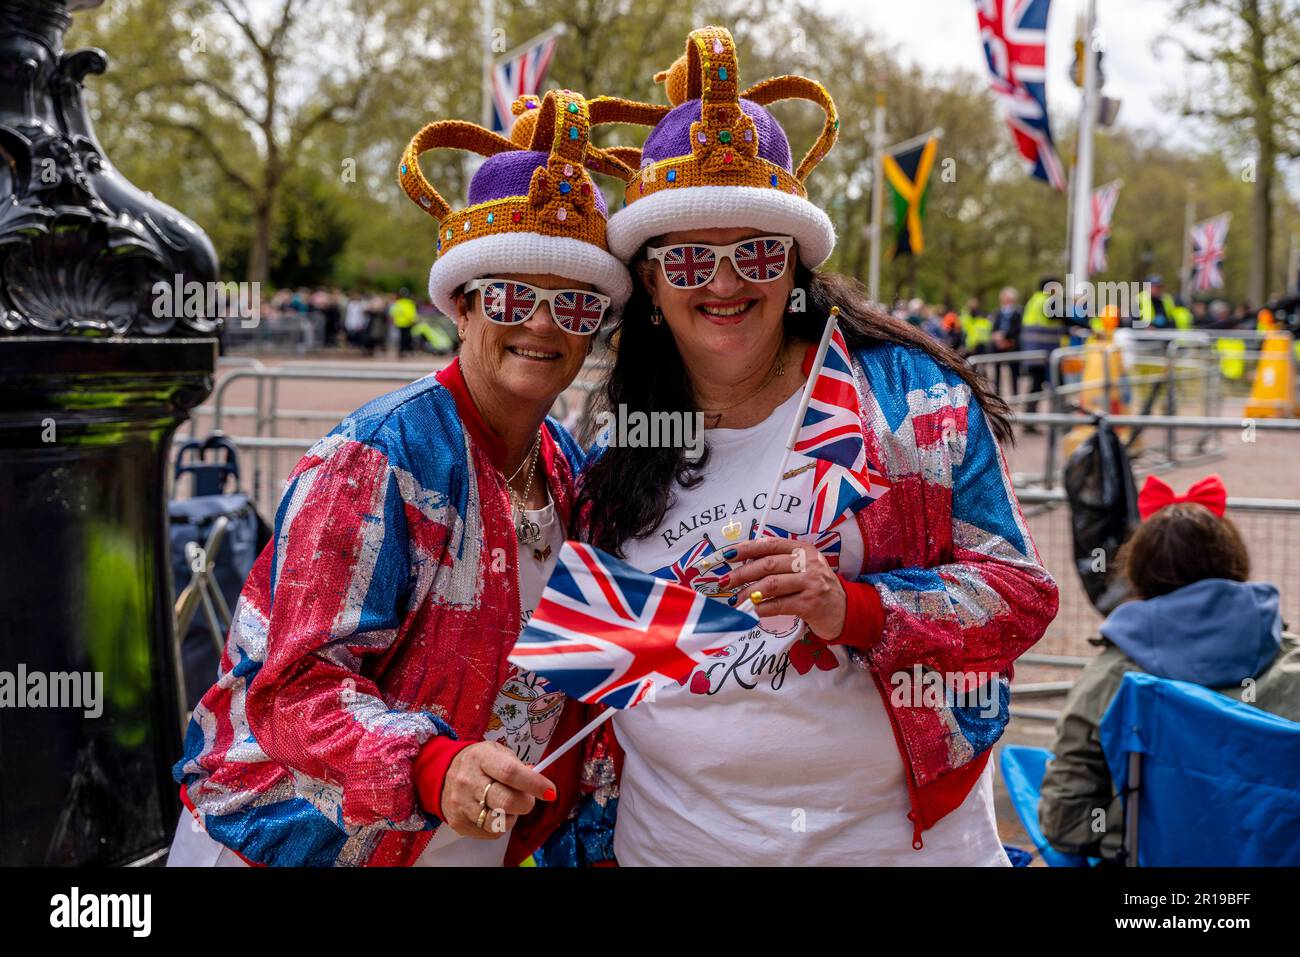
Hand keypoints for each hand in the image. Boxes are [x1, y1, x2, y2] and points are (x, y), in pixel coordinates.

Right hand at [440, 741, 555, 839]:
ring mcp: (461, 804)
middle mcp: (468, 781)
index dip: (534, 784)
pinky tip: (494, 812)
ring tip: (506, 805)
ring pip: (499, 822)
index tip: (550, 791)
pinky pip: (490, 833)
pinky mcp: (458, 823)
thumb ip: (517, 765)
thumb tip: (538, 780)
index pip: (510, 773)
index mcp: (481, 758)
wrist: (441, 773)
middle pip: (507, 801)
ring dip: (512, 817)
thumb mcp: (496, 753)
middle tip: (527, 799)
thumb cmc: (478, 762)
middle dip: (526, 803)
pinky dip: (499, 825)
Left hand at [719, 537, 846, 639]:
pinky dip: (761, 608)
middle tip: (725, 582)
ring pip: (771, 585)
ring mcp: (811, 583)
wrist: (845, 610)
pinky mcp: (810, 604)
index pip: (770, 544)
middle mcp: (808, 563)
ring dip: (748, 593)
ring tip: (736, 600)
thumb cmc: (816, 588)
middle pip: (767, 565)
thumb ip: (780, 563)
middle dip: (742, 573)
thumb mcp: (803, 568)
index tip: (727, 555)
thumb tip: (744, 564)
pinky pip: (779, 605)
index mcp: (803, 549)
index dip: (746, 548)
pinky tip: (752, 611)